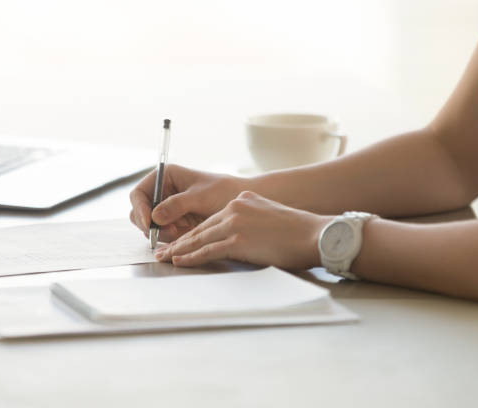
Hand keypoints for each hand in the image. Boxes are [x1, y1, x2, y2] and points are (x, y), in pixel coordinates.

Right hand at [129, 164, 246, 241]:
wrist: (241, 205)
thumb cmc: (224, 191)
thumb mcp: (201, 196)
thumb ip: (177, 205)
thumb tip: (155, 216)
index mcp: (165, 178)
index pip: (139, 194)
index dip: (140, 209)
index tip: (149, 222)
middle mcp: (162, 194)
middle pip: (140, 213)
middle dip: (151, 225)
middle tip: (170, 232)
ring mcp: (167, 210)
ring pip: (151, 228)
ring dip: (162, 234)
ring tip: (182, 232)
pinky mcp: (175, 224)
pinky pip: (164, 236)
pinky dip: (171, 240)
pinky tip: (185, 236)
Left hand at [154, 191, 329, 269]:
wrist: (314, 234)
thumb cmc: (298, 231)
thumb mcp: (269, 215)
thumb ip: (250, 220)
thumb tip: (242, 234)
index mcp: (242, 201)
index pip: (211, 219)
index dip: (193, 232)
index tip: (180, 241)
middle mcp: (235, 208)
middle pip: (201, 228)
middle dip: (180, 241)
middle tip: (163, 250)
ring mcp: (235, 224)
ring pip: (200, 239)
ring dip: (180, 250)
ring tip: (165, 258)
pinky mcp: (238, 240)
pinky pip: (207, 251)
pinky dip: (191, 257)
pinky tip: (180, 261)